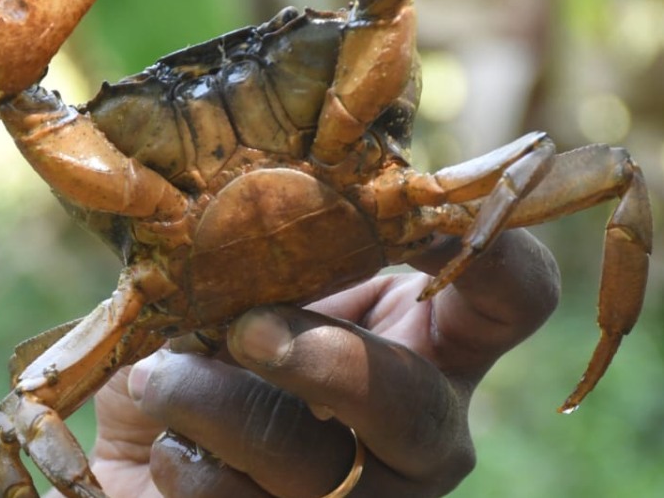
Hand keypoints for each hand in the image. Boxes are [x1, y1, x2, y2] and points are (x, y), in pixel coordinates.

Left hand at [68, 229, 559, 497]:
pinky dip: (186, 465)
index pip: (516, 295)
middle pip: (414, 409)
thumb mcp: (247, 286)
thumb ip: (274, 253)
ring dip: (217, 412)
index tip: (418, 214)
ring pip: (314, 473)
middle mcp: (422, 429)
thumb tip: (270, 193)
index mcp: (432, 342)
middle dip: (327, 365)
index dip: (494, 249)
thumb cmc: (213, 351)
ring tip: (160, 379)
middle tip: (247, 327)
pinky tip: (166, 444)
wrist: (146, 457)